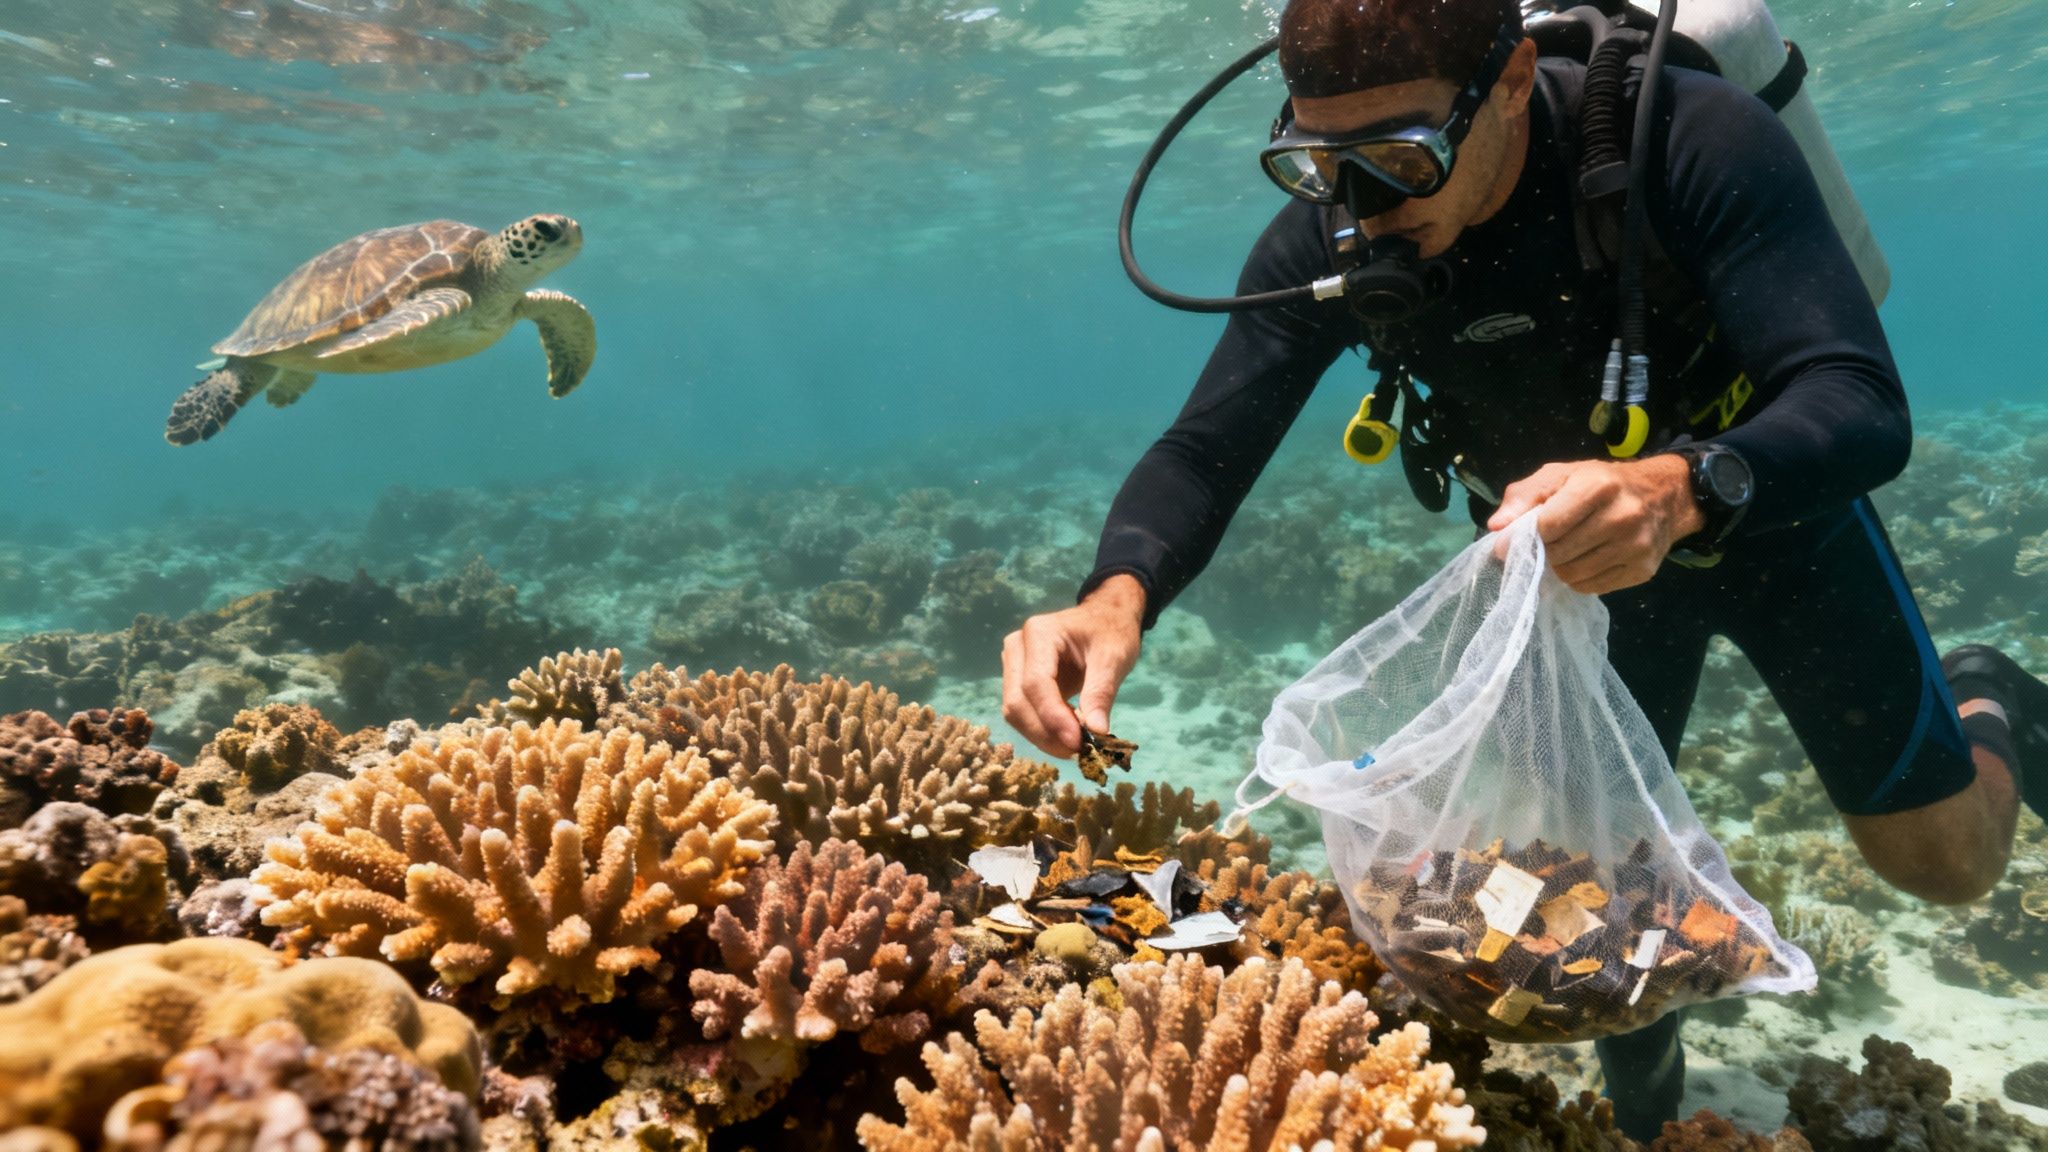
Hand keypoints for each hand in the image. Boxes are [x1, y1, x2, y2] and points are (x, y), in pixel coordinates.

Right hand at [1001, 574, 1144, 757]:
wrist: (1105, 618)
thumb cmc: (1111, 631)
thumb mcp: (1114, 658)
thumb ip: (1102, 693)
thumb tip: (1097, 733)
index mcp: (1040, 634)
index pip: (1036, 683)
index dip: (1053, 717)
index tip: (1078, 743)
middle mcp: (1017, 647)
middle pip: (1018, 701)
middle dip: (1046, 733)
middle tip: (1080, 752)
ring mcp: (1013, 663)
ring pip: (1015, 711)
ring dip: (1043, 736)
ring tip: (1077, 745)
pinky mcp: (1018, 680)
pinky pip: (1023, 713)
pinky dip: (1043, 730)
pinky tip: (1069, 735)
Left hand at [1485, 455, 1703, 593]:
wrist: (1664, 496)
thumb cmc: (1603, 482)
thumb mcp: (1562, 475)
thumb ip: (1524, 496)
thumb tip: (1496, 527)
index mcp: (1598, 487)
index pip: (1546, 527)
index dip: (1521, 538)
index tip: (1509, 543)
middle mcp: (1621, 517)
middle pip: (1557, 554)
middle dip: (1542, 551)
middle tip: (1545, 543)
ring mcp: (1636, 546)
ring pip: (1572, 575)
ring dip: (1559, 567)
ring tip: (1566, 550)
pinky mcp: (1643, 570)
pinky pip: (1592, 588)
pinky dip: (1579, 579)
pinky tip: (1586, 560)